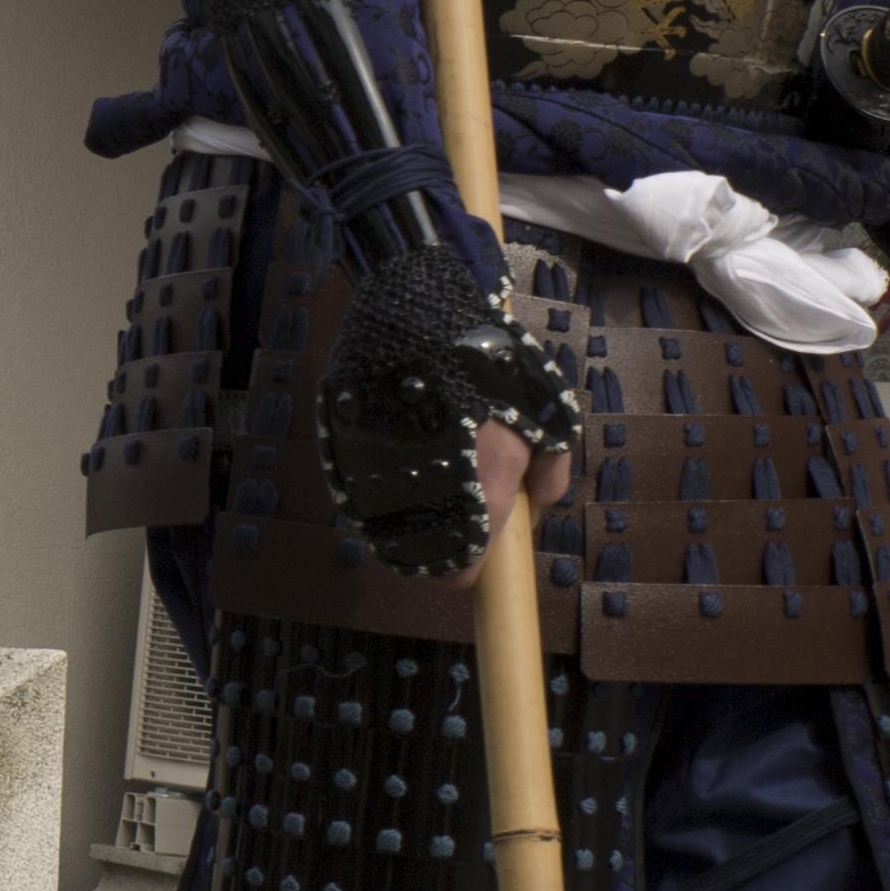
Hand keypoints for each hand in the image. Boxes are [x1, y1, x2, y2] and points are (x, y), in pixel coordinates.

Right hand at [320, 239, 581, 581]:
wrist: (418, 316)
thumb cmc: (492, 367)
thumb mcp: (546, 413)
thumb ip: (550, 472)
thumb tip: (537, 505)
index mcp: (474, 499)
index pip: (460, 574)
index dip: (473, 564)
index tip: (482, 541)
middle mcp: (414, 503)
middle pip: (416, 555)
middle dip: (438, 538)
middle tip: (456, 501)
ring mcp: (370, 481)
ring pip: (385, 523)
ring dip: (406, 509)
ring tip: (427, 465)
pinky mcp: (339, 456)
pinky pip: (362, 487)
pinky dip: (380, 478)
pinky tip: (398, 442)